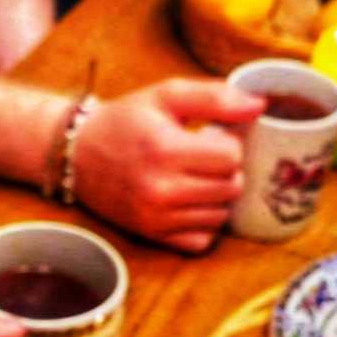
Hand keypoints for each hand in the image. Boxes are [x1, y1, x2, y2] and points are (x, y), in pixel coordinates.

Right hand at [74, 78, 263, 252]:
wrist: (77, 156)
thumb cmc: (125, 121)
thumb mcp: (166, 95)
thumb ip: (215, 97)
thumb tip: (259, 107)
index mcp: (165, 150)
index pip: (232, 156)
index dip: (227, 143)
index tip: (208, 138)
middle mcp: (159, 189)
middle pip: (231, 187)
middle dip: (226, 171)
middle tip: (203, 160)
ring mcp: (155, 217)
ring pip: (220, 215)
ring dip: (216, 198)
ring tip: (195, 180)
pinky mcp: (151, 235)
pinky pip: (201, 241)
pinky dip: (203, 225)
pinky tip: (189, 205)